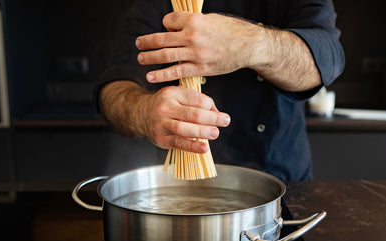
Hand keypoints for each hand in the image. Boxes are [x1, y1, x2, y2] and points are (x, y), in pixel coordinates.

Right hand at [100, 81, 230, 153]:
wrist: (139, 114)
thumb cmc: (165, 105)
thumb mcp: (177, 95)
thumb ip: (196, 101)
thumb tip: (216, 113)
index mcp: (173, 93)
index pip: (197, 99)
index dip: (211, 106)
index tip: (220, 114)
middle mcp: (166, 107)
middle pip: (193, 114)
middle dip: (212, 118)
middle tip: (225, 121)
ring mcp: (162, 124)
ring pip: (185, 128)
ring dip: (203, 132)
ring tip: (215, 133)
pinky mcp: (161, 138)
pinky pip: (179, 143)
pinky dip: (192, 146)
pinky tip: (204, 148)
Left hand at [135, 12, 263, 82]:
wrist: (248, 46)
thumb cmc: (231, 30)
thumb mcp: (210, 19)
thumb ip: (192, 23)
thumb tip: (175, 28)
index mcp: (194, 20)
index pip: (168, 22)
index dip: (164, 26)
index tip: (165, 31)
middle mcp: (192, 36)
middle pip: (161, 39)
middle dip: (146, 42)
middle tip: (138, 44)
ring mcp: (196, 54)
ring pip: (166, 56)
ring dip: (149, 58)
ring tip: (140, 59)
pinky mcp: (200, 68)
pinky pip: (176, 72)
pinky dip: (161, 74)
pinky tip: (151, 76)